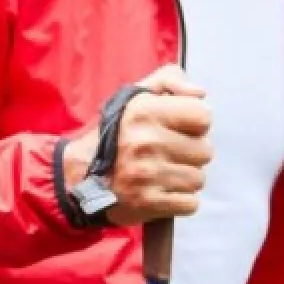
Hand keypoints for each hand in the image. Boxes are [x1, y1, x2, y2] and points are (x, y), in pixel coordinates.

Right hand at [60, 65, 211, 224]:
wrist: (78, 175)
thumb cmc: (116, 133)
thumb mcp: (137, 94)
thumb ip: (171, 79)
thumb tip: (201, 93)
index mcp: (145, 111)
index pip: (203, 116)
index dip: (196, 123)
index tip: (180, 128)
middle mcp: (147, 142)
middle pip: (205, 151)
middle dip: (191, 153)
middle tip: (168, 154)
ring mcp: (147, 175)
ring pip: (198, 179)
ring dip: (185, 178)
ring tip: (163, 173)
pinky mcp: (148, 202)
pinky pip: (190, 204)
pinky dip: (179, 200)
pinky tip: (161, 191)